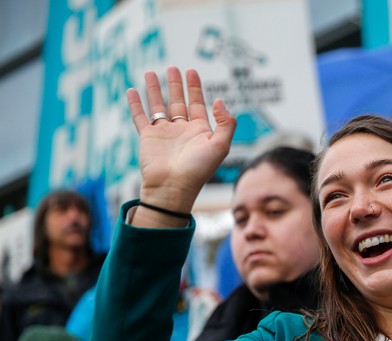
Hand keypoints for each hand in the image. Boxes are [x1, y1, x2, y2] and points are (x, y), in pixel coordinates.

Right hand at [127, 67, 235, 218]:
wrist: (173, 187)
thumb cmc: (198, 170)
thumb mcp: (221, 146)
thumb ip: (226, 123)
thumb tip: (219, 100)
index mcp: (200, 132)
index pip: (198, 104)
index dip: (195, 88)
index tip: (192, 71)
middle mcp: (182, 131)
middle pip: (178, 101)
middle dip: (176, 84)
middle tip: (173, 68)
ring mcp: (164, 133)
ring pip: (158, 106)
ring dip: (154, 89)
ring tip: (150, 72)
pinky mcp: (148, 138)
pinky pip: (140, 117)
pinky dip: (135, 104)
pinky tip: (132, 91)